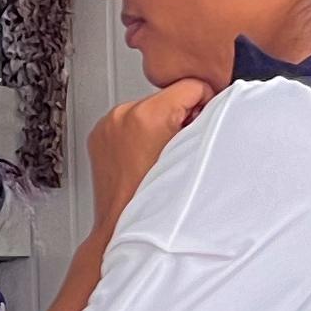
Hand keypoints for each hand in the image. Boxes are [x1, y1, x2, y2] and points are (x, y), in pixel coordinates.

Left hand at [85, 79, 213, 231]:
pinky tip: (144, 158)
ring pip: (148, 109)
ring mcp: (107, 125)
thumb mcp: (193, 156)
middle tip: (181, 147)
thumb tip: (212, 107)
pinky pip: (128, 123)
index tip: (202, 122)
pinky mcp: (98, 135)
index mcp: (147, 116)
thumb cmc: (156, 202)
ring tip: (160, 157)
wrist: (122, 225)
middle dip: (179, 117)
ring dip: (158, 126)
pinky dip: (138, 134)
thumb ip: (204, 125)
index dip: (204, 103)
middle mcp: (122, 115)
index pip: (191, 85)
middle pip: (167, 98)